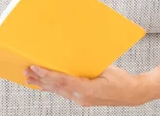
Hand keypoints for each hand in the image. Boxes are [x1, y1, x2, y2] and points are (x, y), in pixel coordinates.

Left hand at [24, 65, 149, 106]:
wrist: (132, 94)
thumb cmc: (122, 80)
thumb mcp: (106, 69)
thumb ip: (88, 66)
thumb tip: (73, 58)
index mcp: (88, 90)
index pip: (63, 81)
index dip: (48, 74)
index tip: (36, 68)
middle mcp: (82, 97)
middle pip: (57, 87)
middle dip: (40, 79)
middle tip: (27, 71)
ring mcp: (81, 100)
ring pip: (58, 91)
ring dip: (44, 84)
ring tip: (30, 79)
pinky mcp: (82, 99)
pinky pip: (64, 93)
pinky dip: (53, 88)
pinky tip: (45, 86)